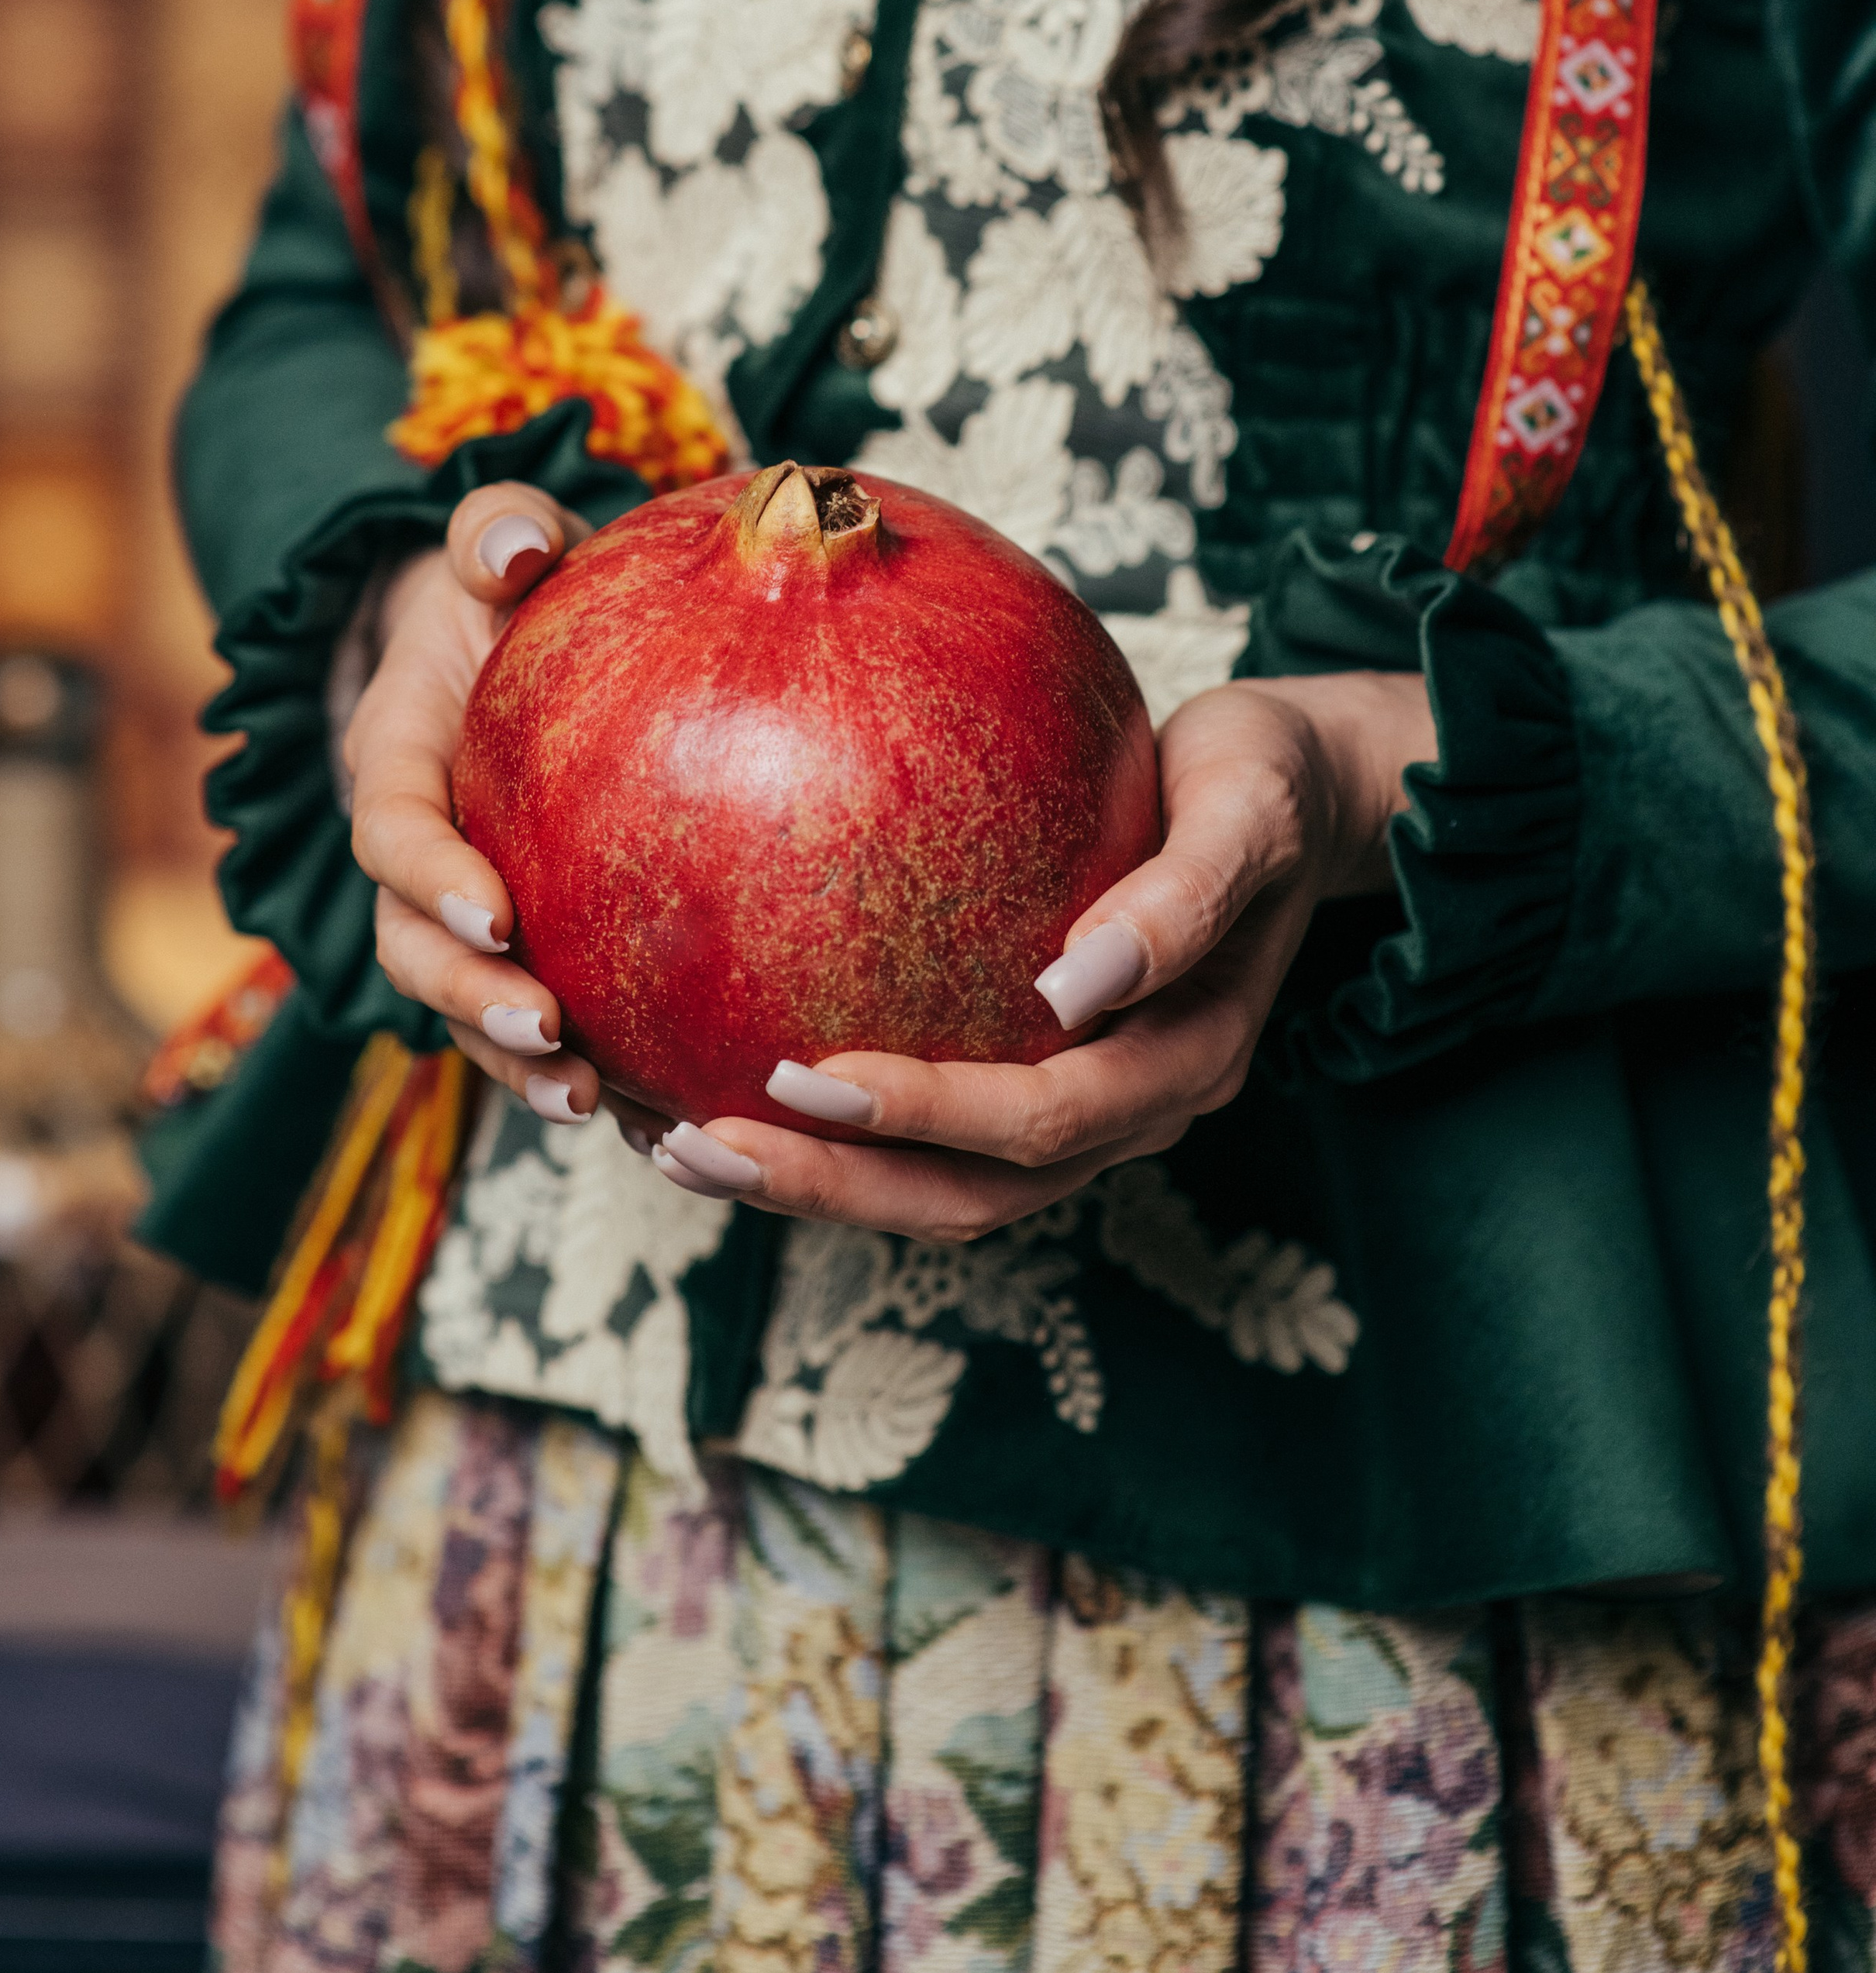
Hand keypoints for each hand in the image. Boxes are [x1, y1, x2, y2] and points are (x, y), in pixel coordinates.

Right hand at [346, 482, 602, 1126]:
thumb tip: (512, 549)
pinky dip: (593, 1073)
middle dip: (466, 1000)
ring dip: (515, 1066)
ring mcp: (465, 912)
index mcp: (399, 761)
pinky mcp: (527, 947)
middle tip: (546, 1030)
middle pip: (411, 947)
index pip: (392, 828)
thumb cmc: (514, 585)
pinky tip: (664, 1118)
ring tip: (592, 1104)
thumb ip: (496, 531)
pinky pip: (544, 1023)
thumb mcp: (500, 542)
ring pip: (465, 1009)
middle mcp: (417, 854)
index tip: (492, 914)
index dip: (429, 877)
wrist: (511, 638)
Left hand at [640, 669, 1435, 1237]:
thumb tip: (1078, 982)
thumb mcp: (1247, 808)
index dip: (923, 1113)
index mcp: (1185, 1059)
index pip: (1042, 1117)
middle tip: (696, 1143)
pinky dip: (836, 1140)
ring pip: (943, 1191)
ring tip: (679, 1147)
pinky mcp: (1037, 1077)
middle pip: (974, 1194)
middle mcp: (1132, 1108)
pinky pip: (932, 1140)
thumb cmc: (1263, 778)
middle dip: (832, 1184)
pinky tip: (728, 1085)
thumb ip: (1183, 899)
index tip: (800, 1076)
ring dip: (817, 1187)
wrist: (1293, 790)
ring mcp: (1086, 1109)